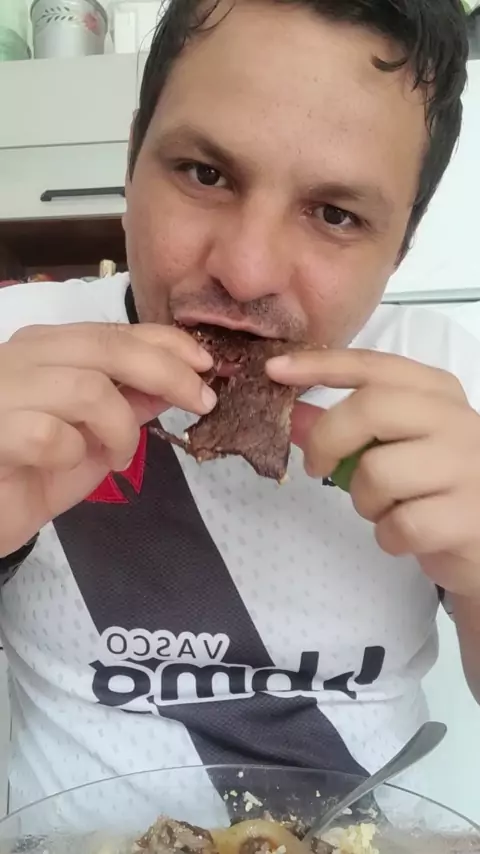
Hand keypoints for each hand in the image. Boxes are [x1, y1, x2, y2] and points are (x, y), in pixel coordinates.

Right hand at [0, 322, 215, 556]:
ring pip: (87, 389)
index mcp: (46, 350)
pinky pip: (49, 435)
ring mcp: (1, 391)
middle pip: (107, 347)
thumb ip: (127, 407)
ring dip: (120, 427)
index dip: (167, 343)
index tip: (207, 364)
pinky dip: (73, 453)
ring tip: (120, 454)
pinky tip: (66, 463)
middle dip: (167, 372)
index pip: (114, 331)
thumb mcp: (94, 440)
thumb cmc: (30, 475)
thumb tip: (173, 386)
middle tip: (201, 402)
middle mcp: (22, 358)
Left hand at [267, 348, 479, 596]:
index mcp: (437, 392)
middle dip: (328, 439)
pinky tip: (406, 534)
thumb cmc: (437, 486)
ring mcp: (467, 467)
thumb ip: (347, 428)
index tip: (275, 370)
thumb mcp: (396, 446)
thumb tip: (291, 416)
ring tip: (387, 507)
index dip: (319, 365)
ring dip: (365, 500)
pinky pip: (398, 524)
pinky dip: (388, 536)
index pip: (373, 365)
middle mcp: (456, 420)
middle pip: (370, 408)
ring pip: (377, 473)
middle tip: (318, 466)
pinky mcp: (467, 517)